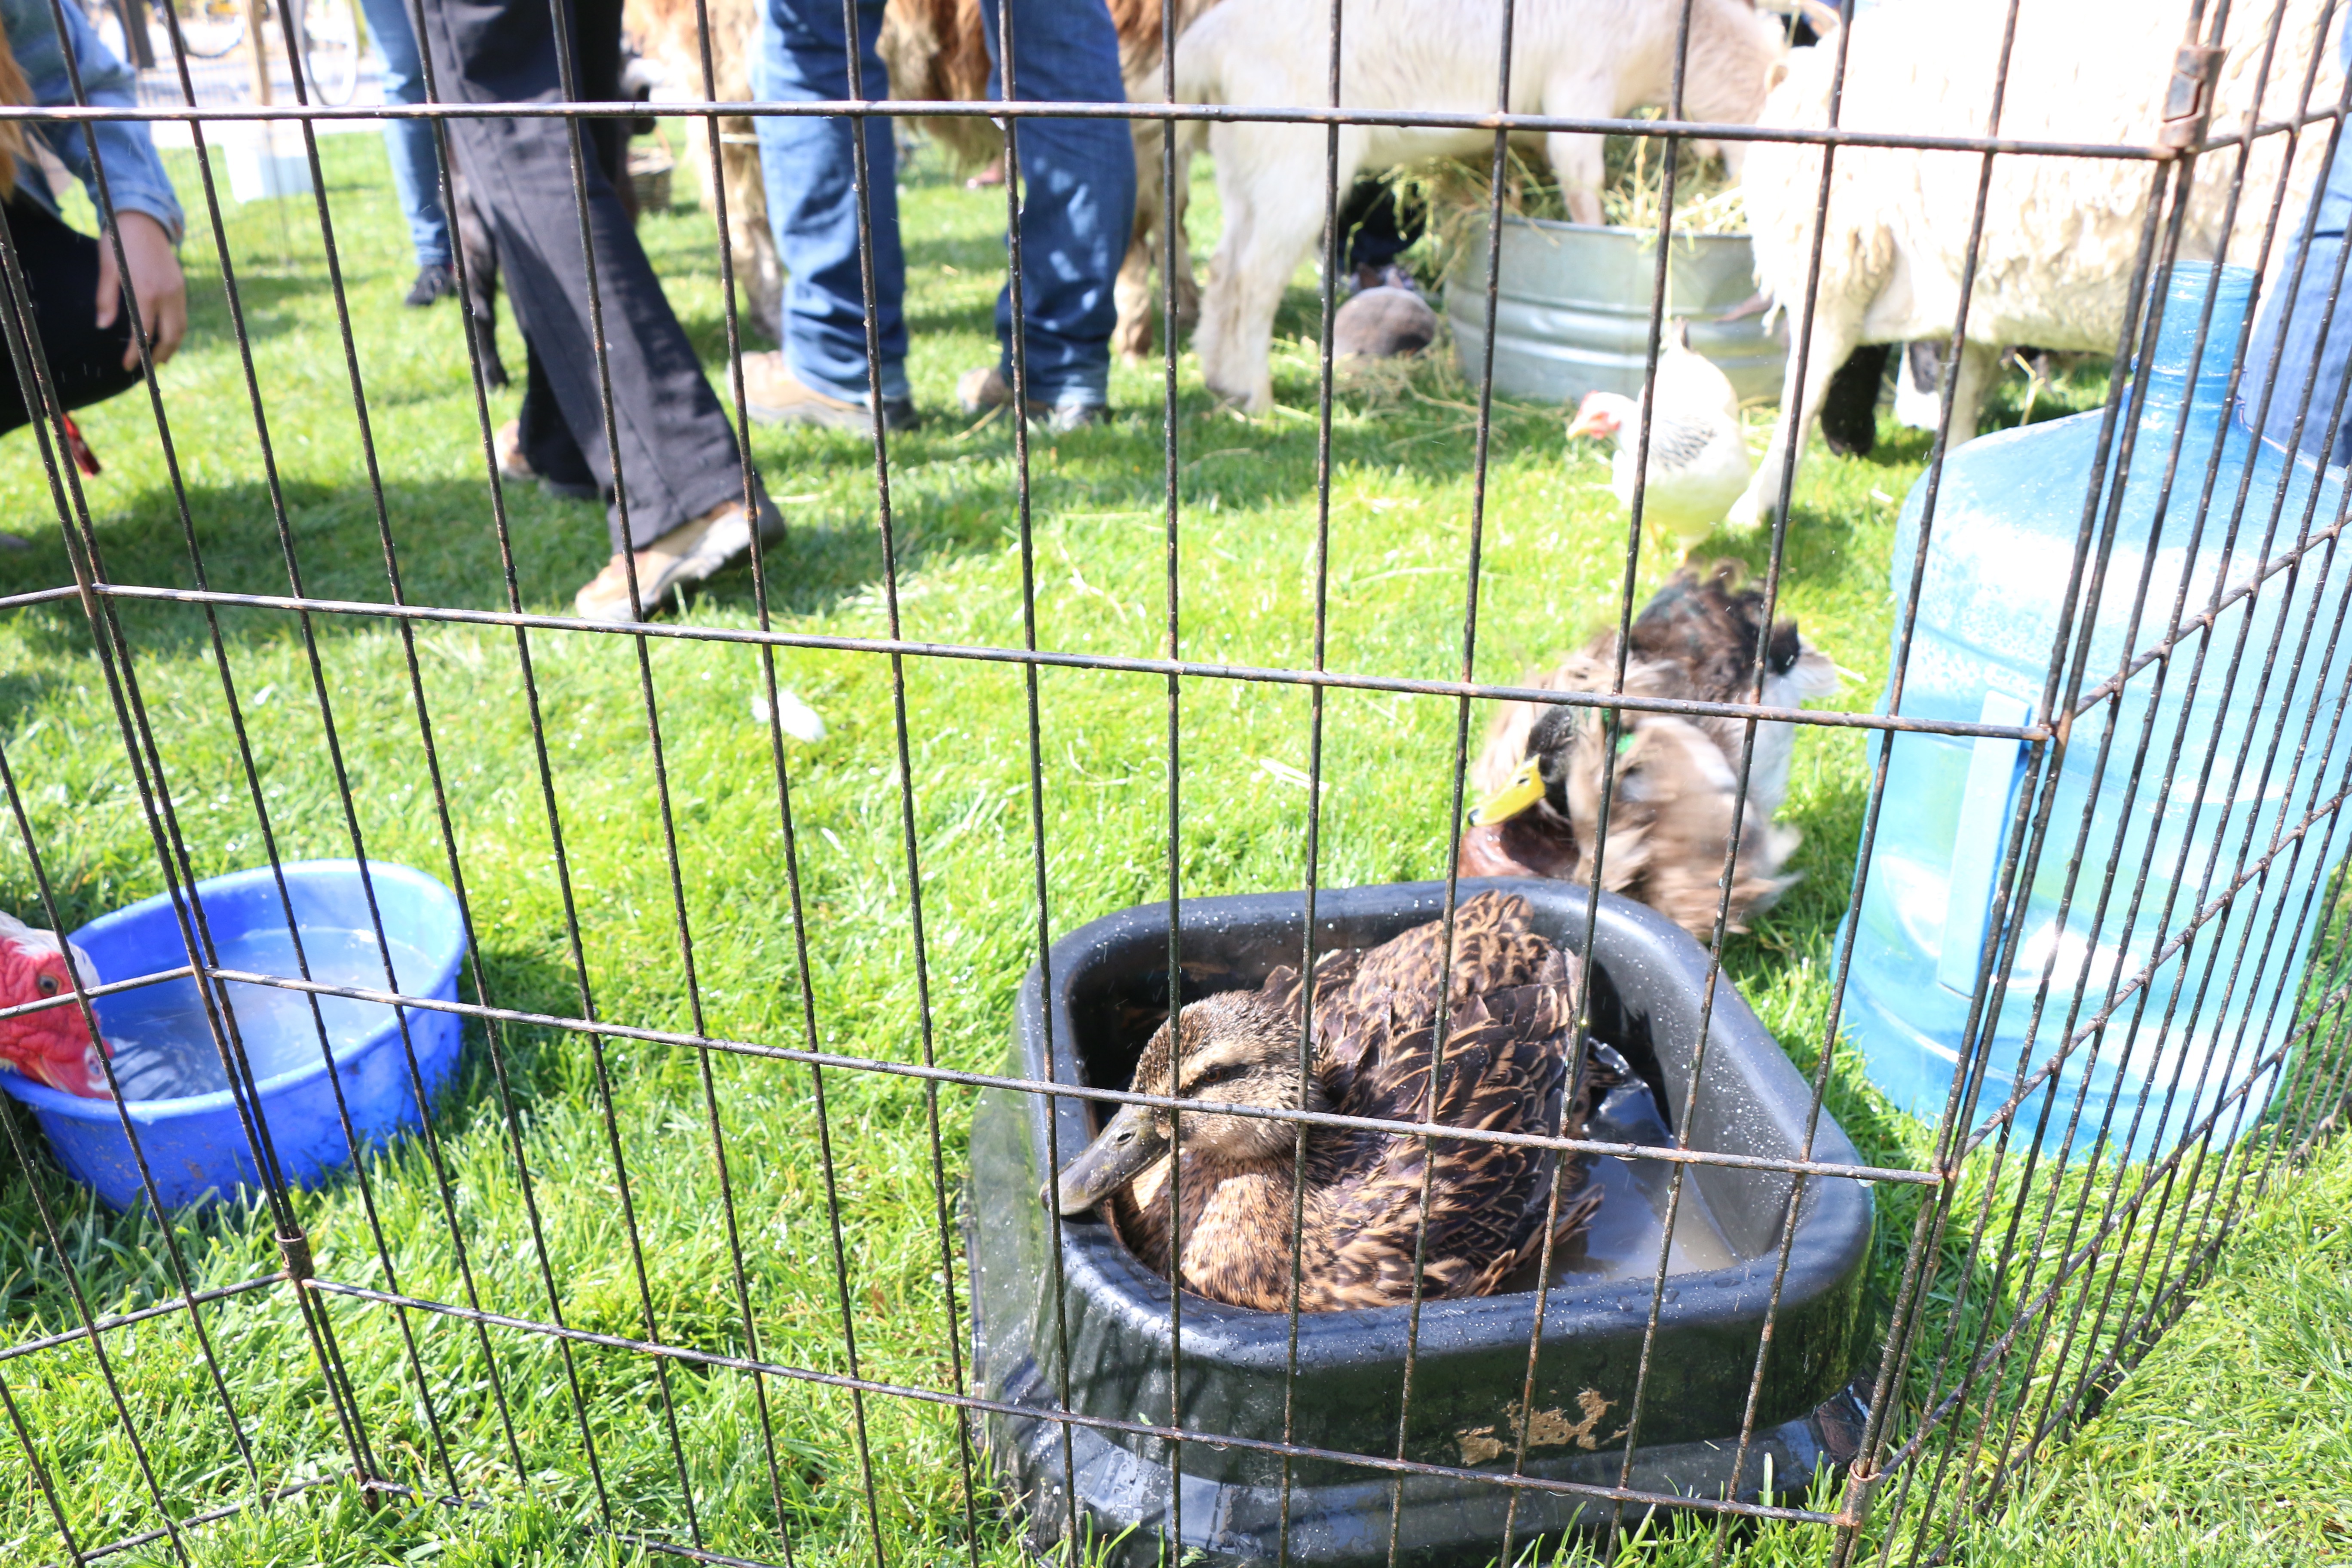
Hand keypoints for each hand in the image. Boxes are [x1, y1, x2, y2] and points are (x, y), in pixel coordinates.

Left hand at [94, 211, 186, 371]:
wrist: (143, 219)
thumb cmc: (119, 242)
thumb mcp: (107, 268)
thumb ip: (106, 299)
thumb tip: (103, 326)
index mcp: (146, 292)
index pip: (144, 333)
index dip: (136, 353)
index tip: (128, 366)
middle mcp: (167, 294)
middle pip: (170, 336)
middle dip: (160, 356)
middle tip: (147, 368)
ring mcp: (177, 291)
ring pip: (181, 328)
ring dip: (172, 346)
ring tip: (159, 357)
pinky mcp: (181, 286)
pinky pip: (182, 316)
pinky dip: (175, 331)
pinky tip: (165, 335)